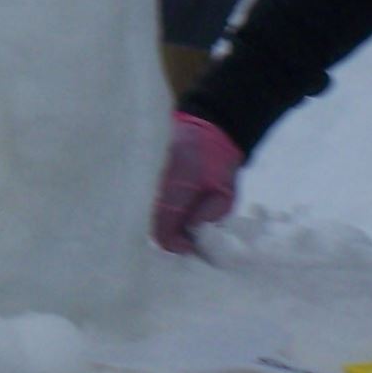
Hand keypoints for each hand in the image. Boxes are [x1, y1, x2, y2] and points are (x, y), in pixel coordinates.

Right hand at [151, 111, 243, 253]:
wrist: (210, 126)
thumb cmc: (221, 162)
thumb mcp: (224, 195)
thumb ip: (207, 216)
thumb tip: (190, 233)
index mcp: (175, 188)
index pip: (163, 230)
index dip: (176, 244)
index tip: (190, 246)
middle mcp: (155, 182)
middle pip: (152, 222)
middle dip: (169, 234)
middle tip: (187, 236)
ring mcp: (149, 175)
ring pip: (148, 210)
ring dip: (164, 220)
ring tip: (183, 220)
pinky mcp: (147, 170)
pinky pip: (148, 197)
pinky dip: (159, 207)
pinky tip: (175, 207)